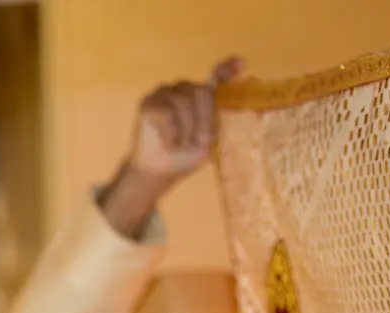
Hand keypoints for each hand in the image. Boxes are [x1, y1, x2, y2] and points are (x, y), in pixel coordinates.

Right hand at [101, 57, 245, 236]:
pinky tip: (169, 142)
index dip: (228, 68)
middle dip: (204, 119)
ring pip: (184, 102)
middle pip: (201, 91)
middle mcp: (185, 89)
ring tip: (182, 144)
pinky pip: (167, 113)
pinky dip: (171, 133)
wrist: (159, 172)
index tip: (241, 63)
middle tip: (201, 141)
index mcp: (203, 97)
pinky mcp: (148, 103)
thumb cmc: (185, 156)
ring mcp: (165, 93)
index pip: (218, 75)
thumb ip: (219, 122)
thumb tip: (232, 113)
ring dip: (187, 129)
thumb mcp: (210, 140)